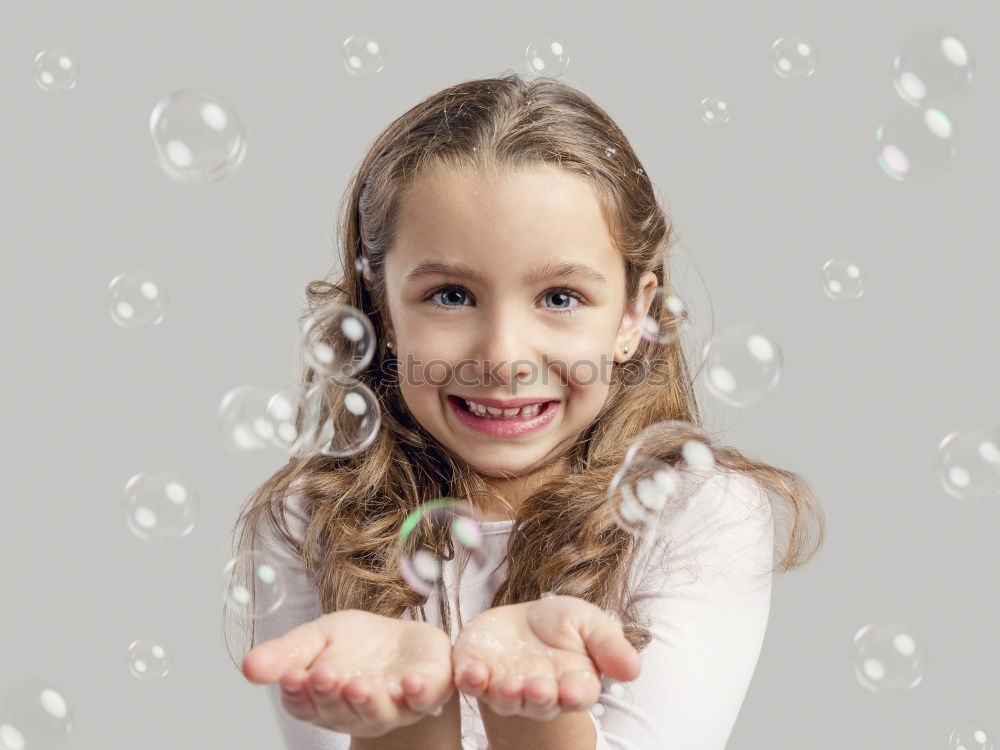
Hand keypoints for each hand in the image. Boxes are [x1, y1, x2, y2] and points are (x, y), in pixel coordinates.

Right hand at [242, 609, 454, 737]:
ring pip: (378, 714)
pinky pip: (424, 700)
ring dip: (368, 702)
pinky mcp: (428, 693)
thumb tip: (247, 667)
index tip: (292, 676)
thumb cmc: (355, 645)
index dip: (299, 693)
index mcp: (324, 701)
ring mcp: (394, 706)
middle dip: (331, 695)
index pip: (304, 704)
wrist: (402, 642)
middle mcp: (357, 712)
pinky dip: (418, 693)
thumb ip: (286, 653)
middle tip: (324, 675)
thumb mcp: (317, 638)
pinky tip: (410, 682)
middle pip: (339, 711)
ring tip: (359, 685)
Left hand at [452, 594, 639, 719]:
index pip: (577, 695)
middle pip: (540, 702)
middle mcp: (539, 692)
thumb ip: (609, 645)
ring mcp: (505, 686)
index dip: (575, 695)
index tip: (574, 692)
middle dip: (539, 697)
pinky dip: (470, 680)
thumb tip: (633, 669)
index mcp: (572, 683)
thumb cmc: (563, 626)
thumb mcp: (591, 624)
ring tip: (509, 686)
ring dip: (507, 695)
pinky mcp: (476, 672)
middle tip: (540, 689)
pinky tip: (471, 673)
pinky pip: (471, 682)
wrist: (523, 621)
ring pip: (506, 699)